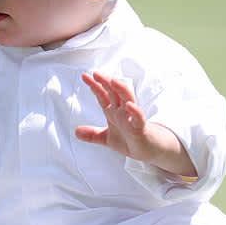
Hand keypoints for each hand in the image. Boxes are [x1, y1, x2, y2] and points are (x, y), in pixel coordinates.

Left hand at [76, 71, 196, 177]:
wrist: (148, 151)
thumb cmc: (130, 140)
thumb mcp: (107, 138)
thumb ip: (93, 134)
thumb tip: (76, 132)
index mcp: (114, 112)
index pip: (103, 96)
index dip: (95, 86)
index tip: (84, 76)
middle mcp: (123, 111)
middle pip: (114, 93)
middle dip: (106, 83)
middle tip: (96, 73)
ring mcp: (132, 118)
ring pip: (128, 99)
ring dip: (121, 90)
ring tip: (113, 81)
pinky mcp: (141, 128)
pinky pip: (139, 118)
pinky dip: (135, 111)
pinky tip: (129, 105)